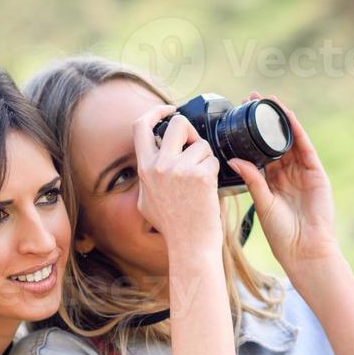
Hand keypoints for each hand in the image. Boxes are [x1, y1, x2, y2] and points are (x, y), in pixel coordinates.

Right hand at [132, 107, 223, 257]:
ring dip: (205, 158)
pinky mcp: (200, 175)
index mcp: (145, 169)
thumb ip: (148, 176)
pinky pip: (212, 159)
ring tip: (201, 182)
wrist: (190, 245)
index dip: (155, 111)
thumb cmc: (173, 226)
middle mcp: (159, 166)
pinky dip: (214, 171)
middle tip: (195, 146)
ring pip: (200, 144)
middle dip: (191, 131)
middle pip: (178, 124)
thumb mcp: (146, 201)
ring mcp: (179, 169)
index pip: (140, 126)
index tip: (168, 109)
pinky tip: (208, 189)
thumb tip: (154, 156)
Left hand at [226, 93, 340, 275]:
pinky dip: (296, 130)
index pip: (259, 152)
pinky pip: (305, 147)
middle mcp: (286, 174)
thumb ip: (252, 180)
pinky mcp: (316, 173)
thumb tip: (233, 160)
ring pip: (290, 140)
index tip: (237, 117)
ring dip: (280, 120)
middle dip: (264, 121)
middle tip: (251, 99)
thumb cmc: (282, 235)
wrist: (305, 249)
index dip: (249, 135)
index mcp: (270, 183)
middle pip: (274, 141)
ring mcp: (302, 172)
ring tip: (268, 100)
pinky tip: (287, 116)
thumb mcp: (263, 203)